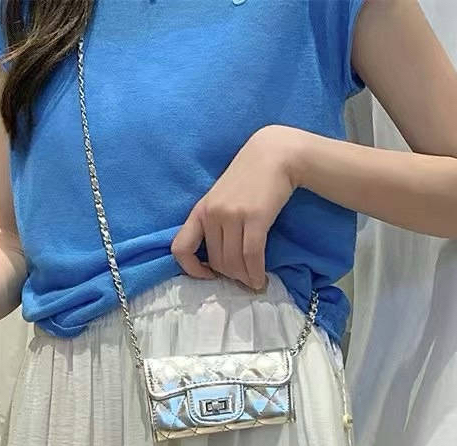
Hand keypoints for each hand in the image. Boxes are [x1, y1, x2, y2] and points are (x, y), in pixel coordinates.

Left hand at [172, 125, 300, 289]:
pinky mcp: (255, 217)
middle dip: (230, 276)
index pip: (180, 249)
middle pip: (215, 260)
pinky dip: (255, 273)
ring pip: (233, 262)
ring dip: (244, 278)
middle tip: (243, 279)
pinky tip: (260, 280)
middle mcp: (212, 214)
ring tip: (253, 281)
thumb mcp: (221, 198)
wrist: (275, 153)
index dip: (191, 269)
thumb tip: (215, 260)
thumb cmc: (249, 178)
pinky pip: (251, 256)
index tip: (208, 275)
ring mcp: (232, 215)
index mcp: (200, 211)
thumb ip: (214, 222)